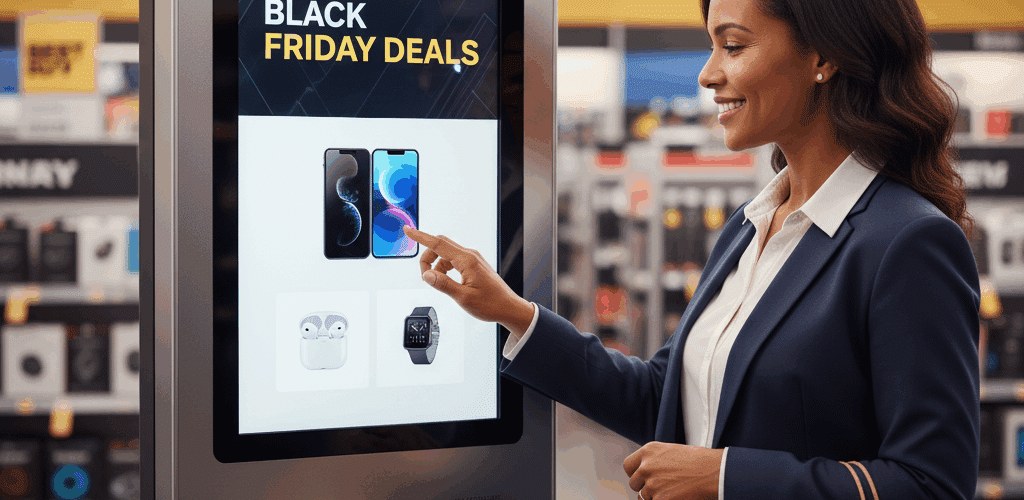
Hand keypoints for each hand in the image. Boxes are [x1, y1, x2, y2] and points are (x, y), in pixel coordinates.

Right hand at [403, 226, 533, 335]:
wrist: (508, 308)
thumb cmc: (491, 304)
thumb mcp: (463, 298)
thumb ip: (443, 284)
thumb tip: (426, 275)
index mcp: (467, 261)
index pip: (438, 244)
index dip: (420, 237)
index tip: (408, 231)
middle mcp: (470, 256)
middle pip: (441, 245)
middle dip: (427, 256)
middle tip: (424, 275)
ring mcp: (473, 259)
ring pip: (446, 253)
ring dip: (436, 264)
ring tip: (437, 283)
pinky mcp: (474, 264)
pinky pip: (454, 260)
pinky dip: (445, 267)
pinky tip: (446, 281)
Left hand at [623, 442, 723, 499]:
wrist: (712, 471)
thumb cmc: (698, 461)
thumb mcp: (670, 451)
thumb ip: (654, 460)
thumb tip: (645, 472)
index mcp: (648, 451)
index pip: (628, 466)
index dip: (635, 474)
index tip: (641, 478)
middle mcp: (646, 466)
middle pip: (634, 483)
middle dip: (644, 487)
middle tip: (660, 487)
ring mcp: (651, 483)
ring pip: (643, 496)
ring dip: (654, 497)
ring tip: (671, 491)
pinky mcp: (659, 499)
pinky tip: (674, 497)